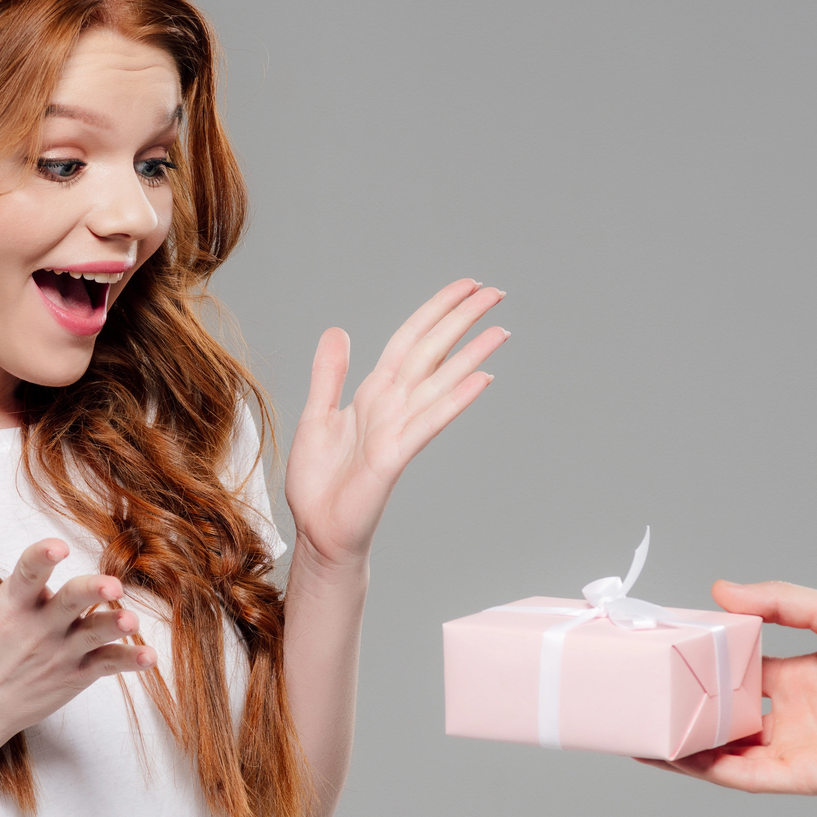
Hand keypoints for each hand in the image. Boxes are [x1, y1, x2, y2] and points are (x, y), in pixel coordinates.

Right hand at [0, 494, 153, 752]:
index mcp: (9, 605)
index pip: (27, 575)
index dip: (41, 559)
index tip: (56, 546)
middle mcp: (38, 629)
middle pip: (70, 604)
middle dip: (91, 594)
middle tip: (111, 586)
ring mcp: (60, 655)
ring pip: (94, 636)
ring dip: (114, 628)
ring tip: (131, 621)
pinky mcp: (74, 676)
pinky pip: (106, 667)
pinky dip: (128, 661)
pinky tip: (148, 655)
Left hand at [284, 279, 507, 569]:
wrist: (318, 530)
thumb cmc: (320, 482)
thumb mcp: (316, 416)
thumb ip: (329, 374)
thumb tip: (338, 330)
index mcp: (373, 393)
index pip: (410, 340)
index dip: (435, 311)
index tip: (465, 287)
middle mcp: (392, 406)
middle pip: (432, 351)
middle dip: (461, 320)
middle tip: (496, 292)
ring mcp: (397, 429)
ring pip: (439, 382)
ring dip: (470, 355)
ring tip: (500, 331)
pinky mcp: (394, 456)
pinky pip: (428, 421)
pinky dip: (454, 399)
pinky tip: (480, 379)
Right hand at [645, 581, 816, 793]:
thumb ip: (775, 603)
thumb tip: (721, 590)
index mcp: (801, 678)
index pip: (738, 678)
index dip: (701, 673)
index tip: (662, 661)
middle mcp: (796, 715)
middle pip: (726, 720)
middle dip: (684, 715)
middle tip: (638, 703)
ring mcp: (800, 747)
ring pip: (728, 753)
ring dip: (686, 747)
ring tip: (640, 734)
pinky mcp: (808, 773)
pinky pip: (748, 775)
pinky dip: (708, 769)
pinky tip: (675, 757)